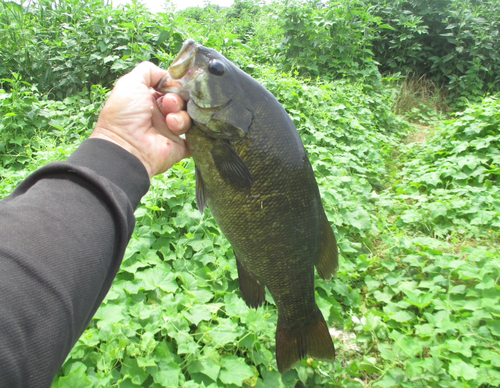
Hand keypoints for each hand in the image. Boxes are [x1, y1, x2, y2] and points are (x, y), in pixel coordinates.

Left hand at [91, 61, 190, 177]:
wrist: (126, 147)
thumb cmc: (125, 115)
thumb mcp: (130, 83)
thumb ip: (148, 71)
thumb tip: (168, 75)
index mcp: (149, 101)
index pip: (171, 89)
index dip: (174, 86)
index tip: (174, 86)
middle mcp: (161, 115)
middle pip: (181, 101)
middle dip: (177, 100)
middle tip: (169, 104)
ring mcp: (171, 132)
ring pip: (189, 117)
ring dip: (181, 116)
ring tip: (170, 122)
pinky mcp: (180, 147)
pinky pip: (196, 138)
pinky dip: (196, 133)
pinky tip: (185, 130)